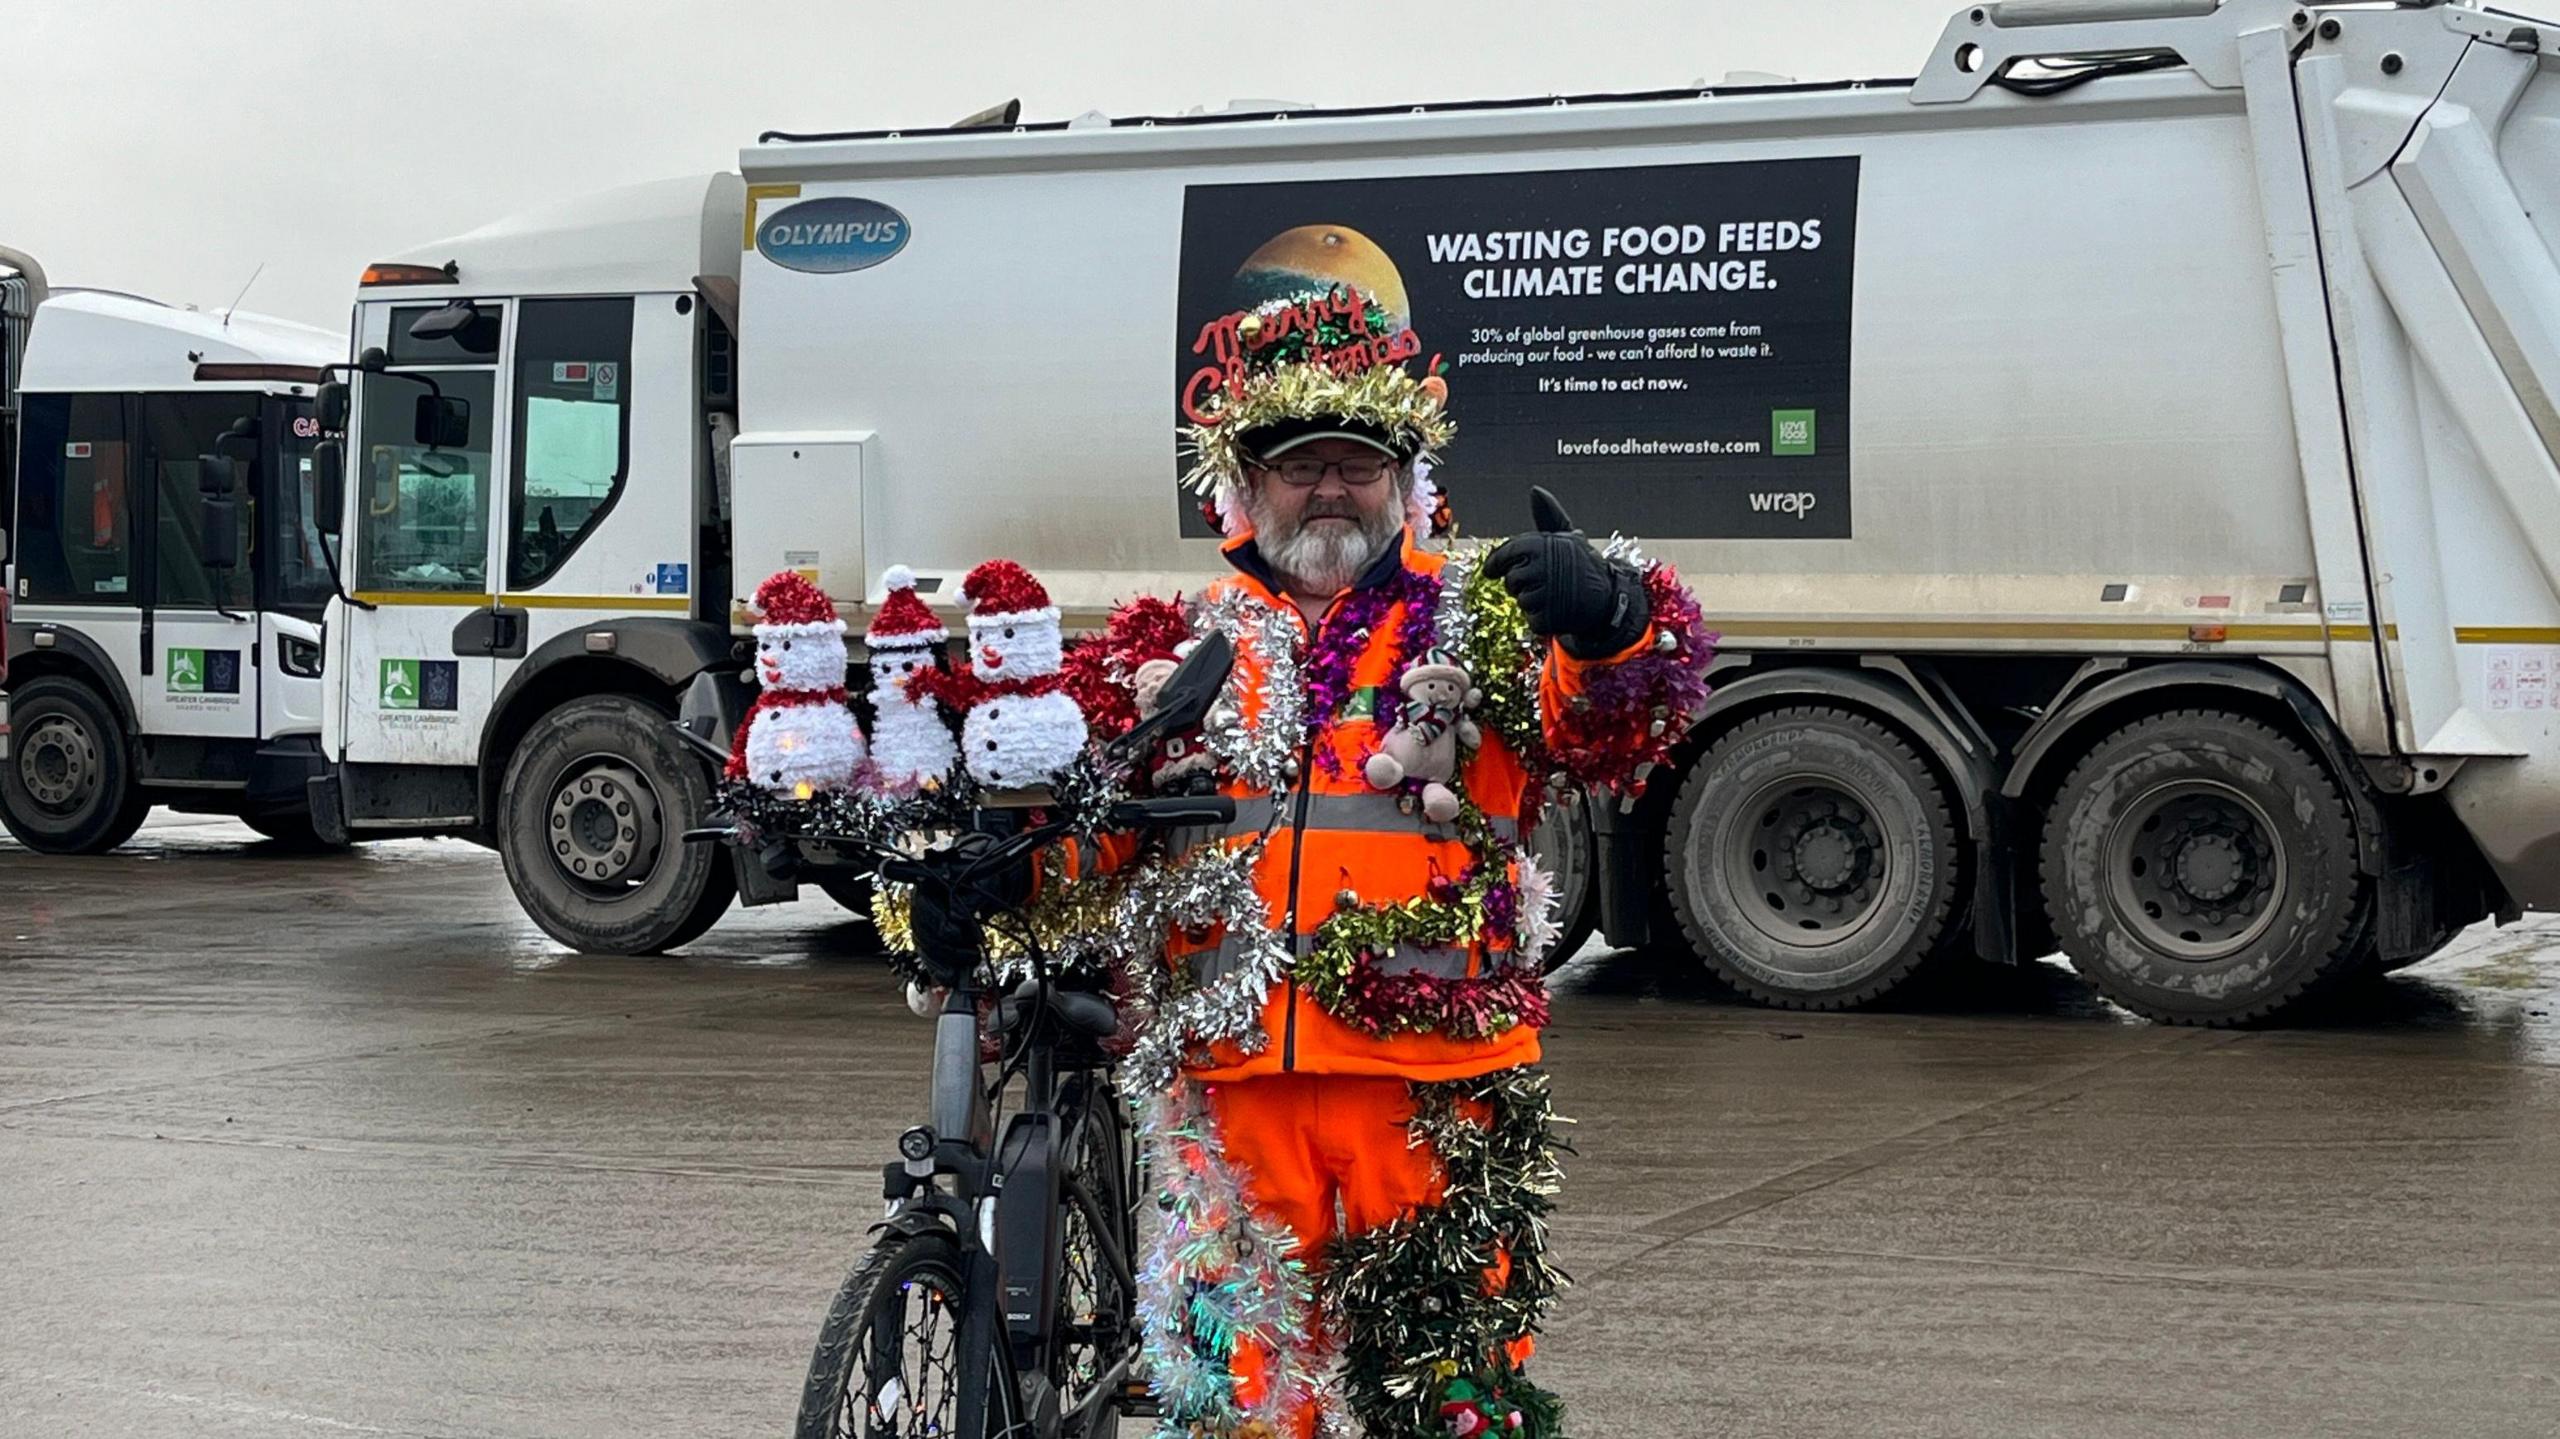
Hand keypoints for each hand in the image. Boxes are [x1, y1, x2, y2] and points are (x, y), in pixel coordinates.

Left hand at [1483, 487, 1648, 658]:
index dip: (1496, 563)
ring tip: (1555, 595)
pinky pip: (1532, 620)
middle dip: (1522, 584)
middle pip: (1511, 580)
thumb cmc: (1583, 566)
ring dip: (1534, 602)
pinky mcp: (1551, 617)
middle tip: (1544, 582)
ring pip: (1521, 601)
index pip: (1507, 553)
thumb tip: (1535, 491)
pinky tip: (1558, 610)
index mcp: (1543, 544)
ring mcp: (1547, 593)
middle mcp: (1543, 567)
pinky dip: (1542, 619)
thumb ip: (1548, 515)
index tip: (1491, 571)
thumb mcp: (1567, 537)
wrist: (1610, 598)